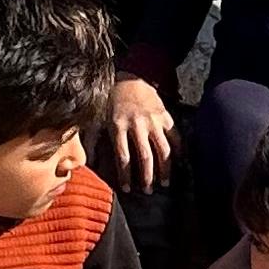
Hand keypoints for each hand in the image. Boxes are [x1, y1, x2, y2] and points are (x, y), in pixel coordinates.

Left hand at [103, 76, 173, 190]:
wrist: (131, 76)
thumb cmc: (112, 100)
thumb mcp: (98, 117)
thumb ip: (93, 140)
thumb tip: (88, 162)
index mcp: (118, 126)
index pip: (123, 156)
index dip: (125, 175)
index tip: (127, 189)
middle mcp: (138, 125)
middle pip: (145, 156)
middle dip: (147, 177)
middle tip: (148, 191)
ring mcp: (154, 120)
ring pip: (163, 149)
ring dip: (165, 169)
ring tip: (165, 183)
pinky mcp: (165, 116)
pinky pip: (175, 136)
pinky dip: (179, 151)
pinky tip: (179, 164)